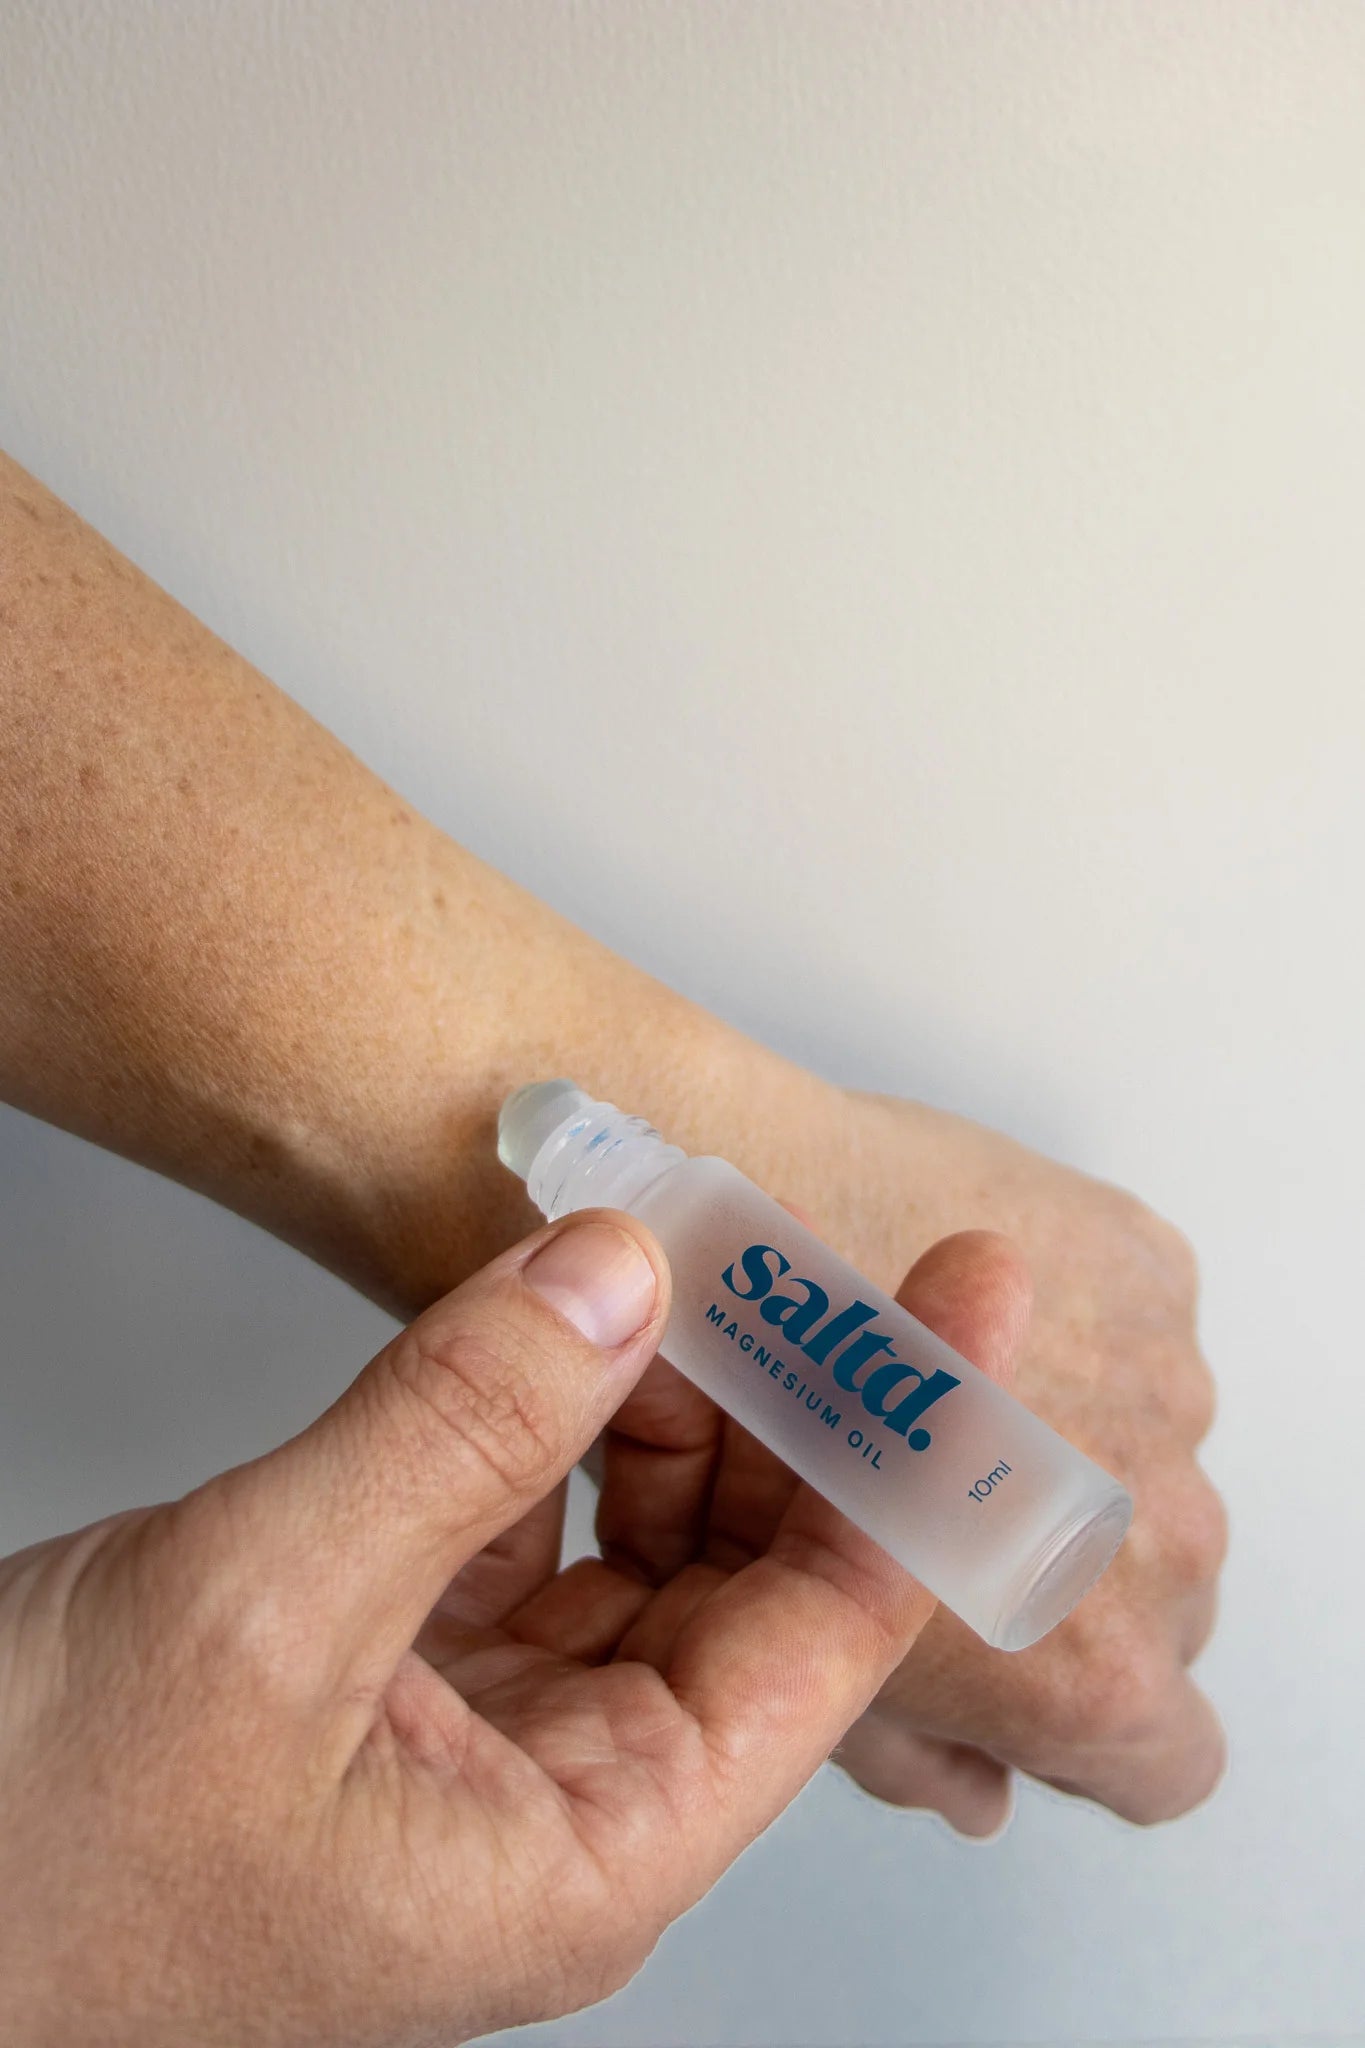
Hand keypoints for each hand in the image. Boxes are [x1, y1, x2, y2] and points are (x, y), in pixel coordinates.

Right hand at [0, 1213, 1021, 2046]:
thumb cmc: (37, 1860)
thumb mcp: (268, 1614)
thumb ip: (461, 1430)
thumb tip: (617, 1275)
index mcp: (591, 1845)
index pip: (826, 1637)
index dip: (911, 1460)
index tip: (966, 1314)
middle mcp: (563, 1791)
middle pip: (745, 1574)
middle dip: (790, 1405)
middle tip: (820, 1251)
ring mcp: (480, 1723)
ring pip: (635, 1532)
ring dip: (663, 1392)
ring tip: (688, 1256)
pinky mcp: (391, 1659)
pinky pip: (522, 1514)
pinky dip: (546, 1409)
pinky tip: (562, 1316)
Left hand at [593, 1086, 1227, 1837]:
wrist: (711, 1208)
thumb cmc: (710, 1443)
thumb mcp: (768, 1669)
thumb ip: (900, 1746)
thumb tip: (974, 1793)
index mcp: (1090, 1671)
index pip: (1158, 1755)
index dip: (1080, 1728)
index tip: (1009, 1678)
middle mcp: (1165, 1539)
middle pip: (1148, 1595)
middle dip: (1046, 1563)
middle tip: (923, 1503)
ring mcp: (1162, 1391)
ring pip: (1145, 1453)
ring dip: (1061, 1432)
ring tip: (926, 1382)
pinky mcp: (1145, 1266)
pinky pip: (1138, 1322)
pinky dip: (1068, 1324)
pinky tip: (950, 1304)